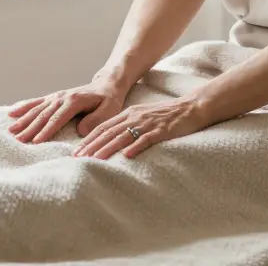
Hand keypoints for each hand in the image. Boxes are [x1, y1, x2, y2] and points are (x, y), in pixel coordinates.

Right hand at [7, 78, 128, 144]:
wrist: (107, 85)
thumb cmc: (109, 100)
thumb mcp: (109, 110)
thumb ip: (95, 120)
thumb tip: (80, 131)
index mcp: (75, 100)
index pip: (58, 118)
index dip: (46, 130)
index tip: (36, 141)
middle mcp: (63, 97)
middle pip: (44, 115)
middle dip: (30, 128)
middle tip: (18, 140)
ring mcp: (56, 96)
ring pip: (37, 109)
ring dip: (24, 119)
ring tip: (12, 130)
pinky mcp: (54, 98)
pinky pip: (36, 102)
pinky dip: (24, 107)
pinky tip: (12, 112)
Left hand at [73, 96, 210, 159]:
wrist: (191, 107)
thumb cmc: (167, 115)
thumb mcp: (143, 116)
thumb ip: (128, 126)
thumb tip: (112, 141)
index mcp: (128, 113)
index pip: (103, 127)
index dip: (88, 139)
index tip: (76, 151)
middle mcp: (134, 117)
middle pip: (108, 132)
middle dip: (91, 145)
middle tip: (77, 158)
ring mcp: (147, 123)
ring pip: (123, 136)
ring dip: (107, 148)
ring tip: (94, 159)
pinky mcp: (161, 130)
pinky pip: (146, 139)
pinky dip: (135, 147)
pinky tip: (126, 156)